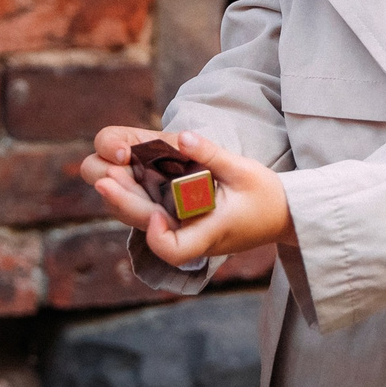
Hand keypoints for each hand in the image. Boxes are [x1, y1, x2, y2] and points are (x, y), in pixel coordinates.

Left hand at [81, 128, 293, 268]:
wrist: (283, 214)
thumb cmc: (267, 196)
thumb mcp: (243, 170)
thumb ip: (212, 154)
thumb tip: (182, 135)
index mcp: (211, 233)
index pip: (176, 251)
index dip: (158, 236)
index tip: (153, 213)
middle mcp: (194, 238)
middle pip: (149, 233)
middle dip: (124, 205)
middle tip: (102, 180)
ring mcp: (187, 232)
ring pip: (146, 224)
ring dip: (125, 202)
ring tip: (105, 176)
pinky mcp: (184, 223)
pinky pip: (154, 215)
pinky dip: (137, 198)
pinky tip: (121, 177)